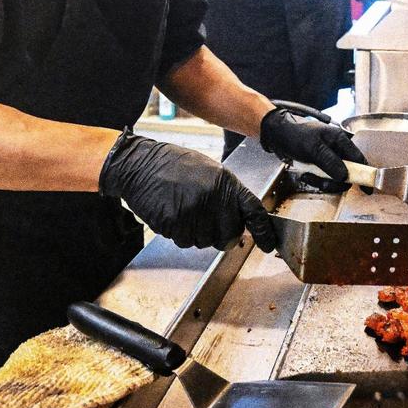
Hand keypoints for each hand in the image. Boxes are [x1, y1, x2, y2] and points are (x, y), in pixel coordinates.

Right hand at [100, 133, 276, 251]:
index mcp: (224, 181)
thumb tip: (239, 217)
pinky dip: (178, 234)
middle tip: (204, 220)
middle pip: (229, 234)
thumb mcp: (207, 170)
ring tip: (183, 209)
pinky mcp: (175, 222)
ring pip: (205, 241)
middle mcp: (213, 197)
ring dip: (196, 233)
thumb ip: (225, 193)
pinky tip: (171, 213)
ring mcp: (194, 211)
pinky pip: (184, 242)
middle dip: (220, 234)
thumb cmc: (171, 165)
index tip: (269, 243)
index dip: (263, 230)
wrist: (138, 164)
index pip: (253, 210)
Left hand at [259, 108, 364, 185]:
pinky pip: (324, 178)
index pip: (359, 159)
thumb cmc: (295, 135)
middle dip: (335, 182)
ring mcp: (329, 158)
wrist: (277, 135)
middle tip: (322, 183)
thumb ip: (330, 162)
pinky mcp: (320, 165)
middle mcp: (337, 150)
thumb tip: (345, 177)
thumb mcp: (313, 148)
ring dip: (323, 182)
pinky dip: (316, 180)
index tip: (366, 190)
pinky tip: (306, 175)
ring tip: (308, 176)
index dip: (365, 174)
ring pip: (335, 178)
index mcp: (340, 140)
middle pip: (348, 173)